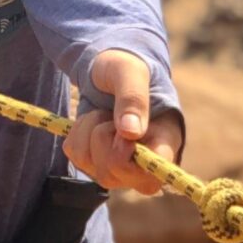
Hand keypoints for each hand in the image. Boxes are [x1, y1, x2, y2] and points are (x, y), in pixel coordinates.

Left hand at [61, 49, 182, 195]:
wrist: (108, 69)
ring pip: (92, 167)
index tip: (122, 132)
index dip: (131, 157)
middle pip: (114, 174)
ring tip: (103, 114)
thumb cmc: (126, 68)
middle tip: (109, 114)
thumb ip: (133, 98)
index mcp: (166, 141)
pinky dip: (77, 134)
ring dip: (88, 132)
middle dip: (102, 137)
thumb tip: (131, 133)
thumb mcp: (130, 71)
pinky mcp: (96, 163)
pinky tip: (93, 121)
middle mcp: (145, 162)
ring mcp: (120, 167)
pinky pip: (76, 157)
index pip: (154, 173)